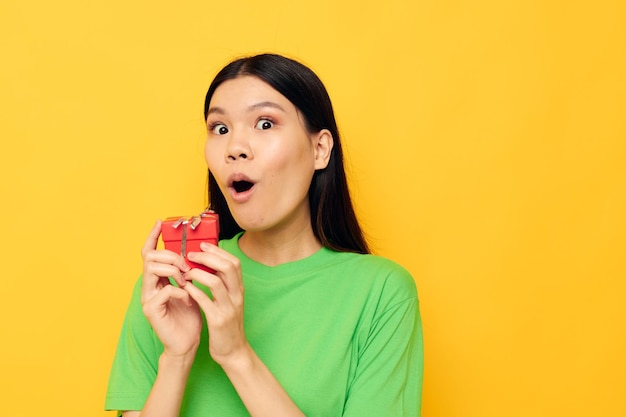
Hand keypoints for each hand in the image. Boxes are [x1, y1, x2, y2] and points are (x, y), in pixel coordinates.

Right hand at [140, 221, 201, 357]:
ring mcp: (148, 298)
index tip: (160, 223)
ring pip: (152, 269)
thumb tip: (196, 251)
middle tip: (186, 266)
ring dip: (174, 271)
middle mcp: (149, 286)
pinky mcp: (151, 310)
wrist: (187, 343)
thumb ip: (189, 271)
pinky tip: (189, 298)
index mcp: (158, 279)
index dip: (152, 237)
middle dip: (170, 256)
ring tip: (187, 281)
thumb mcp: (192, 287)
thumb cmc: (191, 315)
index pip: (150, 252)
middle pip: (150, 257)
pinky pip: (164, 290)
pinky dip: (179, 291)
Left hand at [183, 242, 248, 365]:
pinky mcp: (218, 321)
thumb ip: (223, 285)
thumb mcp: (229, 301)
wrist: (233, 352)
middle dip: (208, 257)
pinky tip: (185, 288)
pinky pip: (205, 302)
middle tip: (191, 255)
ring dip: (198, 273)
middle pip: (228, 267)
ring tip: (186, 272)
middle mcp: (237, 296)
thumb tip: (210, 266)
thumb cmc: (227, 325)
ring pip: (216, 282)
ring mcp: (229, 309)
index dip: (218, 252)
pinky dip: (194, 292)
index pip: (234, 262)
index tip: (203, 246)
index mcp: (239, 290)